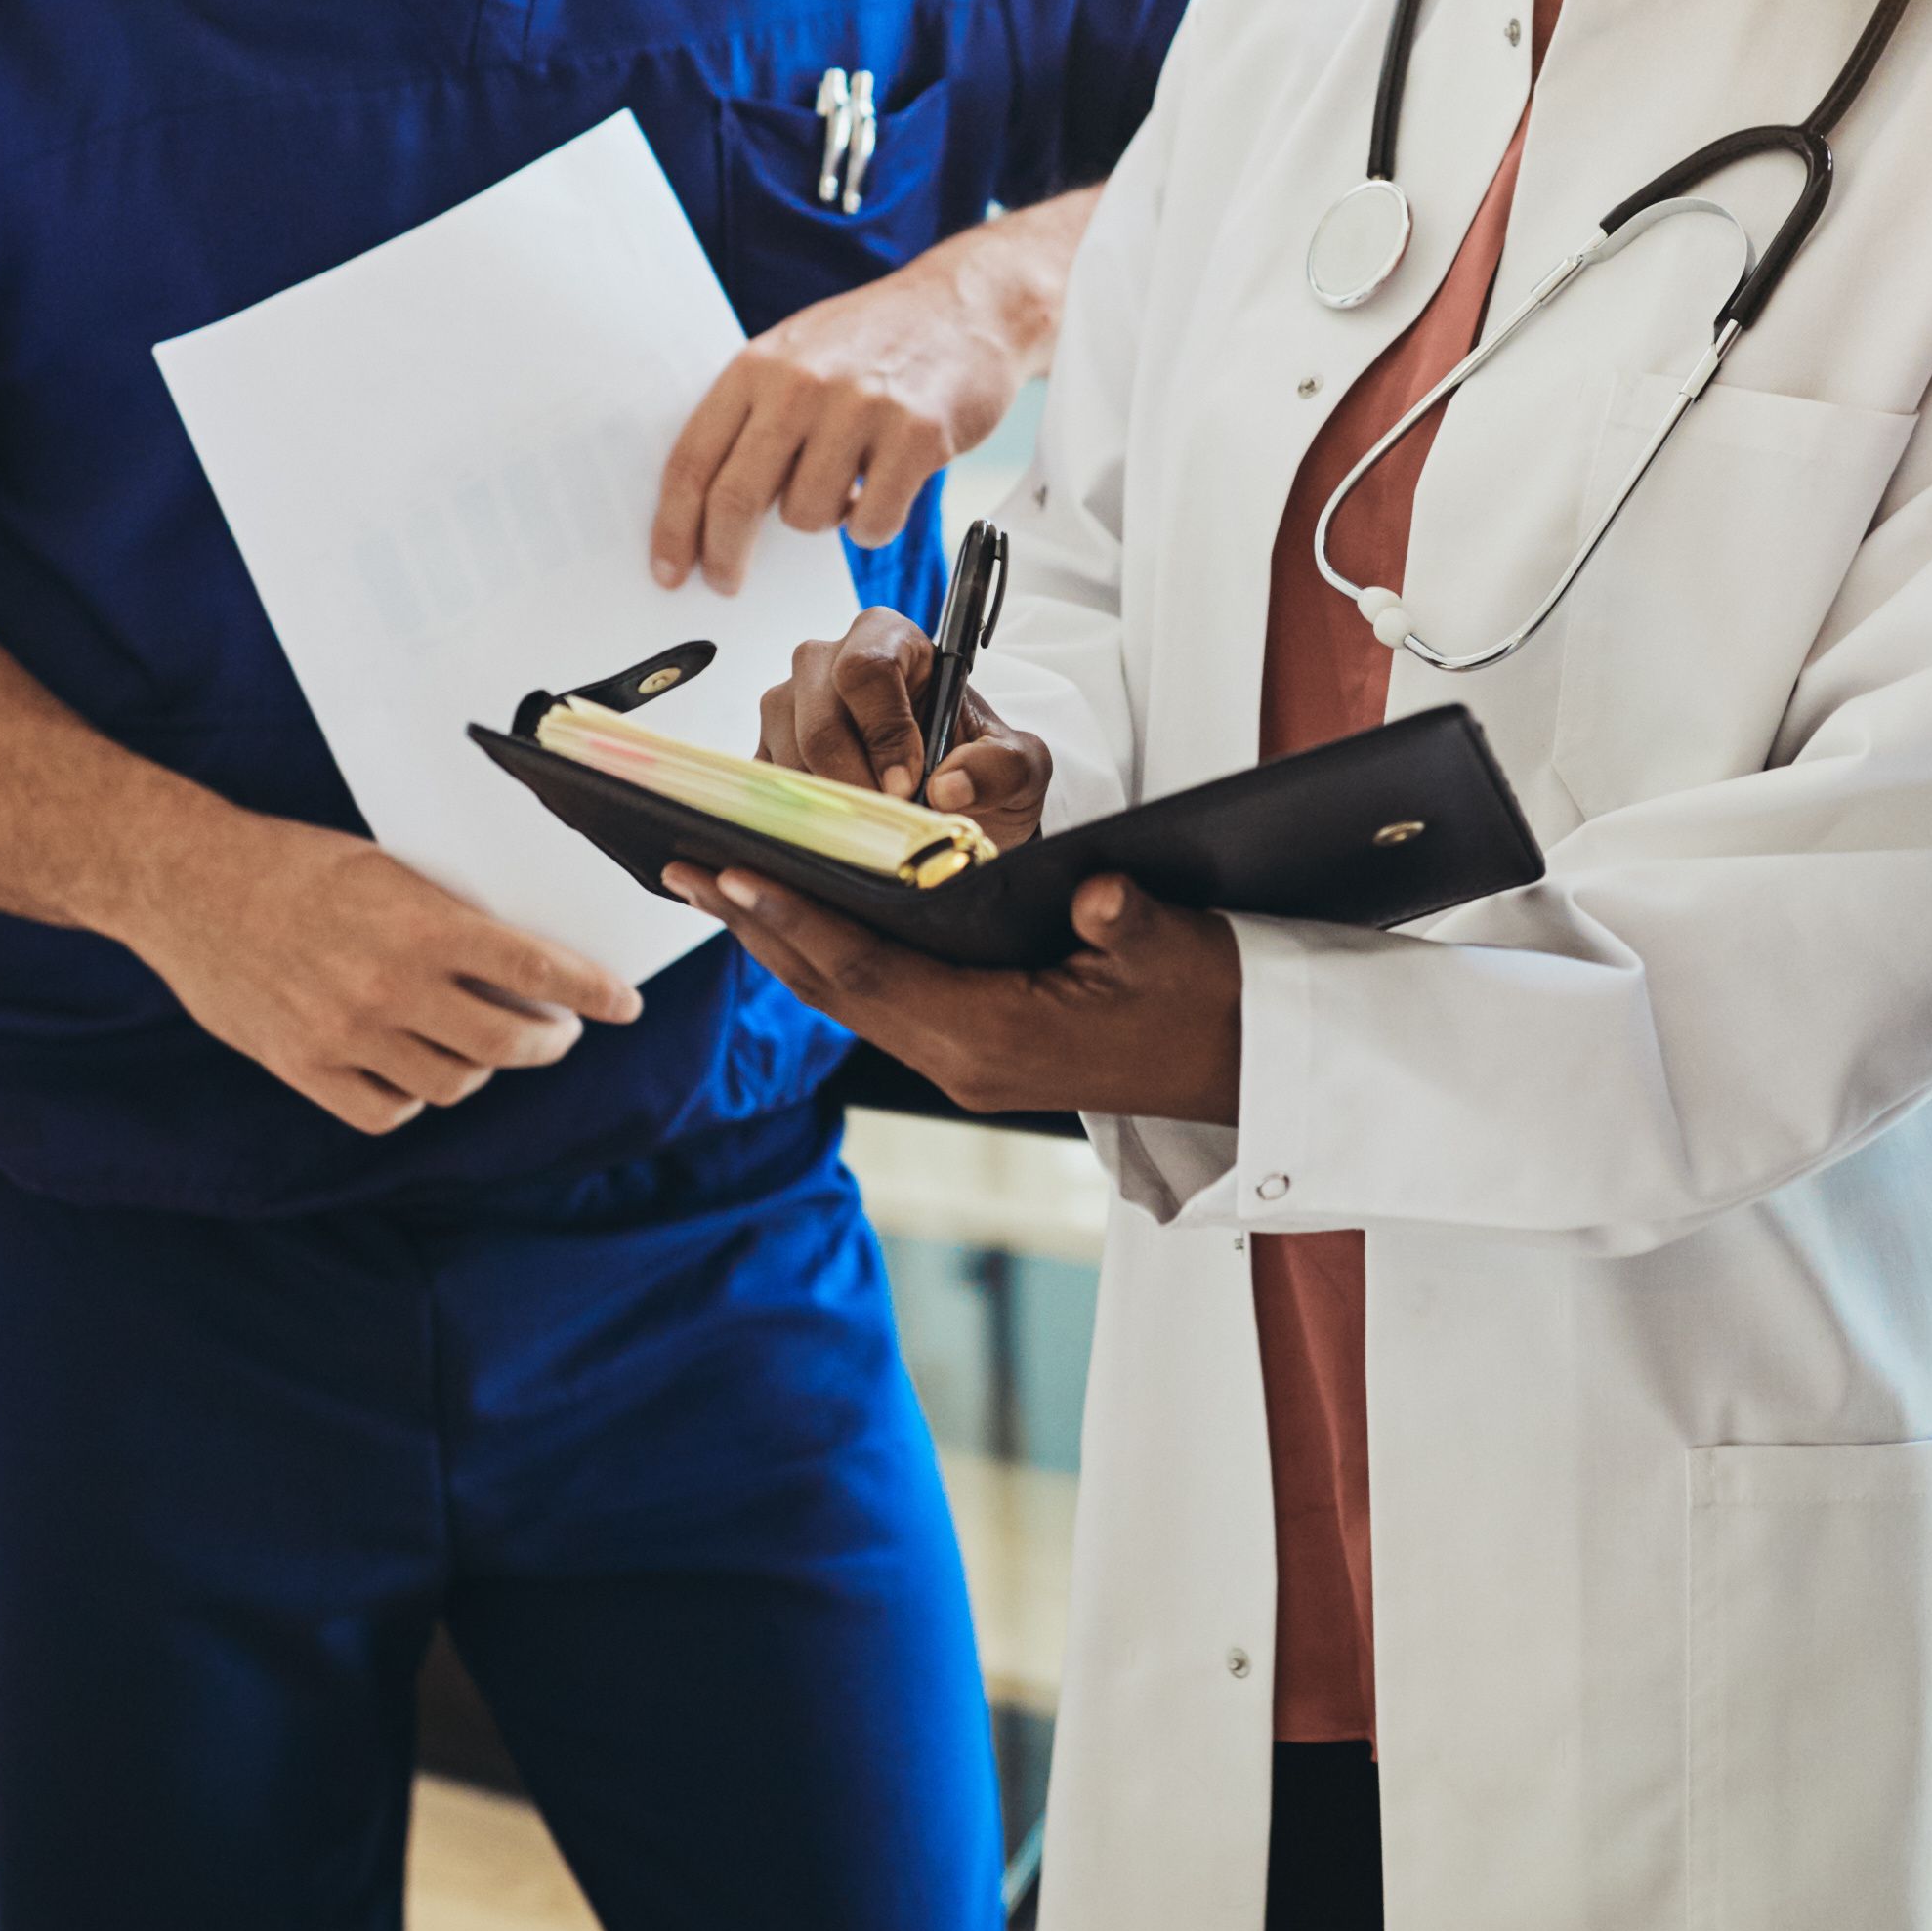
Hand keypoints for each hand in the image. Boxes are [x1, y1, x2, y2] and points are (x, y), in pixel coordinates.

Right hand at [122, 812, 638, 1134]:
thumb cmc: (289, 862)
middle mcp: (390, 988)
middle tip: (557, 1031)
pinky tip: (413, 1071)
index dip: (592, 992)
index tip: (623, 1005)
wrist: (185, 883)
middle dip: (548, 1040)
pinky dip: (411, 1099)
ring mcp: (345, 1036)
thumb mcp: (386, 869)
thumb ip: (446, 917)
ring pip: (451, 1084)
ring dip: (480, 1070)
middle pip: (506, 1043)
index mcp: (421, 926)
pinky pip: (386, 1113)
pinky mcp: (303, 1068)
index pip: (536, 968)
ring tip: (480, 1046)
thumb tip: (514, 956)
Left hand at [654, 227, 1038, 592]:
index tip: (668, 569)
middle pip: (736, 498)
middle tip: (725, 583)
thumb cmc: (876, 339)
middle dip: (723, 557)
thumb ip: (753, 415)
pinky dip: (872, 525)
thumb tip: (707, 511)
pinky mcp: (918, 436)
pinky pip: (872, 523)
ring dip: (822, 520)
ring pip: (806, 517)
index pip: (693, 459)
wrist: (967, 305)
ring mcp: (862, 409)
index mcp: (759, 365)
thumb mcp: (797, 353)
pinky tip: (883, 489)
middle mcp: (803, 384)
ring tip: (845, 484)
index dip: (673, 526)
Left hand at [665, 864, 1239, 1124]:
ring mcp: (965, 1063)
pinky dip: (830, 956)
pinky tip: (802, 918)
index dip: (798, 920)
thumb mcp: (1175, 949)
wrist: (1246, 1062)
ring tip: (717, 884)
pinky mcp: (975, 1050)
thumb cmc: (1210, 1002)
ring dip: (781, 942)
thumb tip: (1092, 889)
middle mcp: (964, 1060)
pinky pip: (877, 1002)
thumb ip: (1125, 919)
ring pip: (848, 998)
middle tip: (685, 867)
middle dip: (758, 927)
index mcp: (999, 1039)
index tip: (733, 871)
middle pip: (834, 988)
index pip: (871, 973)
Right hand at [757, 606, 1053, 843]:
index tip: (908, 785)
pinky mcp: (766, 750)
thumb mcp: (1021, 767)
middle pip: (818, 717)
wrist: (954, 798)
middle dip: (854, 778)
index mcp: (889, 639)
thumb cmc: (983, 765)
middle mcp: (827, 661)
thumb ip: (1000, 768)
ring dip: (830, 802)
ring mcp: (788, 704)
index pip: (866, 669)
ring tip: (875, 823)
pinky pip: (766, 784)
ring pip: (787, 755)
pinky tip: (841, 828)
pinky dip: (801, 815)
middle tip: (890, 816)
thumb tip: (948, 787)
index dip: (883, 731)